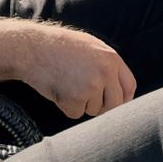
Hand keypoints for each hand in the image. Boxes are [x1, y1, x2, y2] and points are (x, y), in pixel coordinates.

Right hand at [19, 23, 136, 118]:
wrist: (33, 49)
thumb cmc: (60, 47)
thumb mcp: (91, 47)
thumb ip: (107, 65)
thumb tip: (119, 89)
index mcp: (111, 58)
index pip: (129, 87)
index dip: (124, 99)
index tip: (117, 105)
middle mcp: (105, 73)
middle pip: (115, 105)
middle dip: (103, 107)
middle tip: (87, 100)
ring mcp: (91, 86)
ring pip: (94, 110)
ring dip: (81, 104)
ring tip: (67, 84)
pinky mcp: (75, 99)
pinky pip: (76, 114)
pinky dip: (66, 107)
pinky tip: (58, 90)